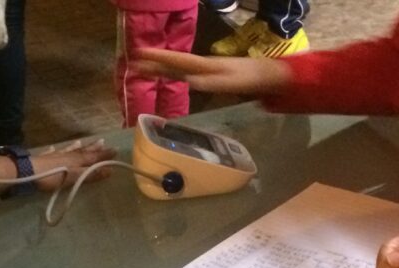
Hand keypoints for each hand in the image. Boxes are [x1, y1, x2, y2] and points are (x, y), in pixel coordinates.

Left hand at [29, 139, 116, 191]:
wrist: (25, 172)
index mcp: (76, 160)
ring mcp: (54, 156)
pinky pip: (51, 152)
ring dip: (76, 146)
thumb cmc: (51, 177)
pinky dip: (54, 150)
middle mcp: (67, 155)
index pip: (93, 156)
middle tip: (102, 141)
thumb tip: (109, 170)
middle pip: (82, 151)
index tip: (115, 150)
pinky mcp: (42, 159)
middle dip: (93, 148)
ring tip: (81, 142)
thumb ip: (89, 175)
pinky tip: (53, 147)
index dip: (104, 154)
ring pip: (68, 150)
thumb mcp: (73, 177)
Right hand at [131, 48, 292, 95]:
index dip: (159, 58)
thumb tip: (190, 81)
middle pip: (174, 64)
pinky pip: (184, 74)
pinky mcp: (209, 76)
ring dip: (159, 68)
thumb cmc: (251, 79)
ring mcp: (205, 71)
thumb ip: (213, 83)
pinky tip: (166, 75)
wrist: (266, 76)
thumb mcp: (234, 83)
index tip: (140, 53)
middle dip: (153, 63)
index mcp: (205, 66)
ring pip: (177, 68)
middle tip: (132, 61)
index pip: (178, 61)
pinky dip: (171, 74)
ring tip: (141, 68)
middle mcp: (202, 66)